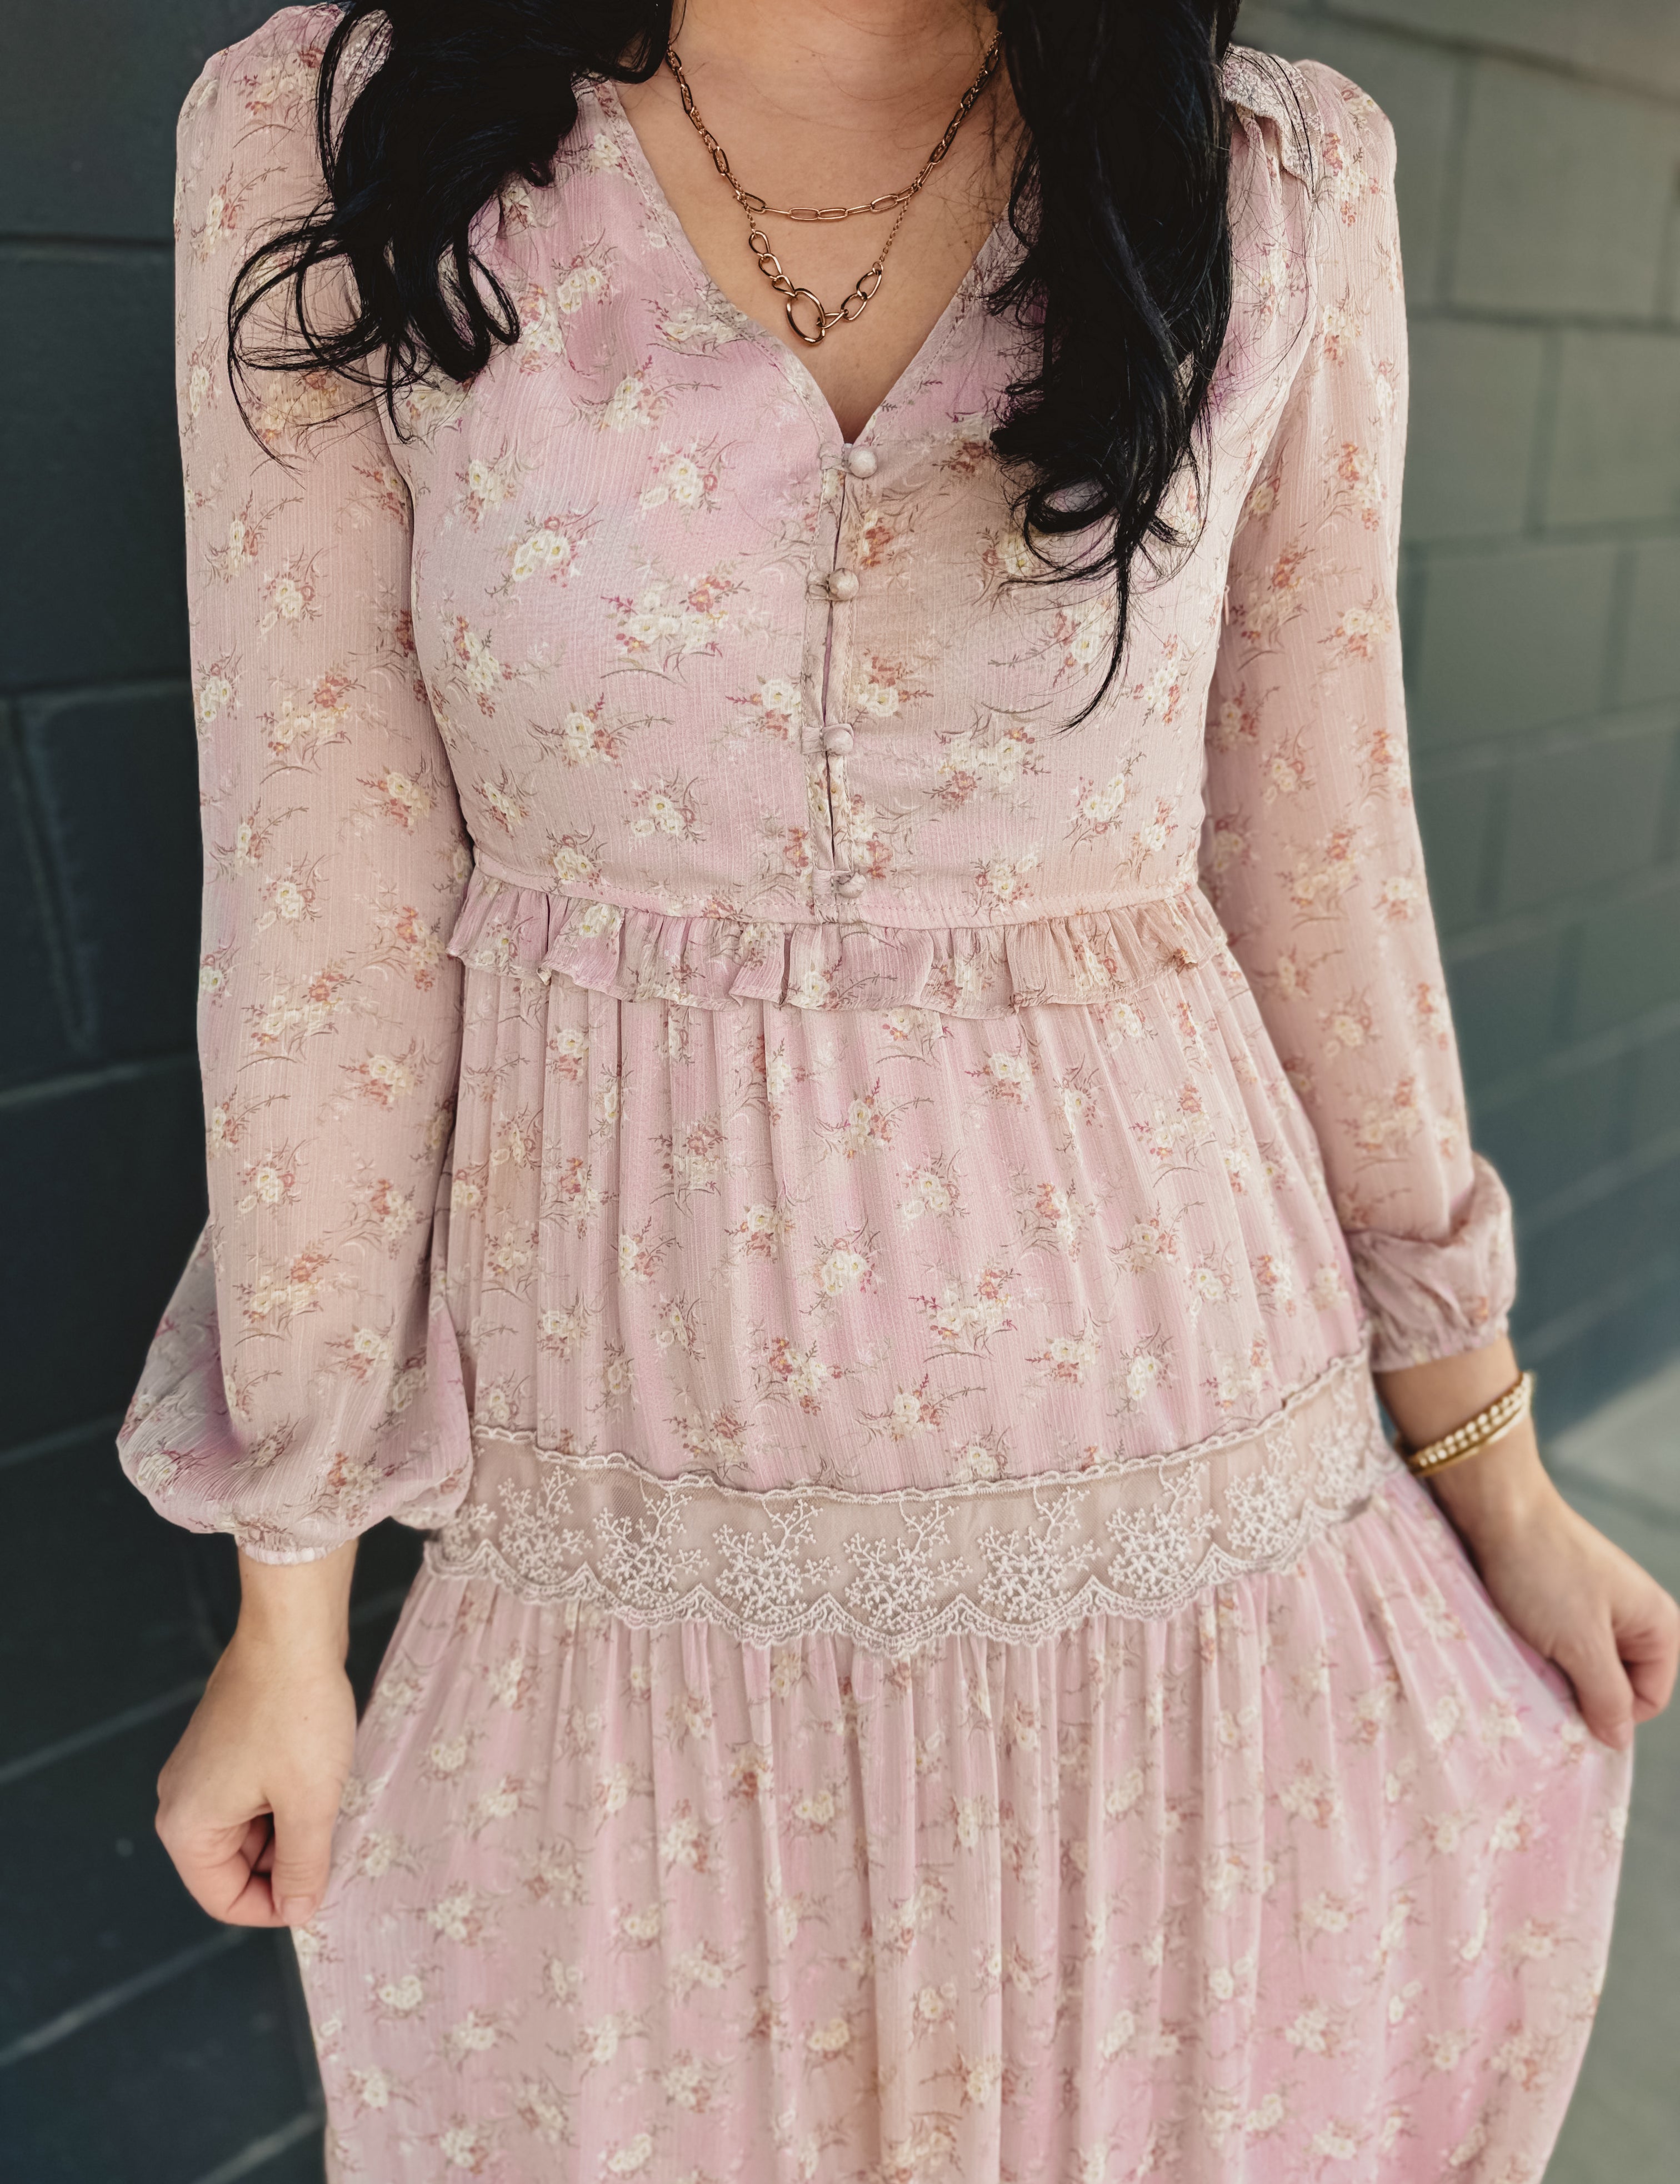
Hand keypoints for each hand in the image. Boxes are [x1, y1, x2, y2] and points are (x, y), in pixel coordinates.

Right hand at [156, 1544, 357, 1926]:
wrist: (291, 1633)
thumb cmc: (297, 1715)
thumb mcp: (310, 1804)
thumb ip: (303, 1868)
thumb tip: (300, 1912)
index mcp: (187, 1826)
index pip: (224, 1900)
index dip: (276, 1906)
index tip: (322, 1890)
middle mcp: (181, 1800)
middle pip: (235, 1866)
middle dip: (286, 1863)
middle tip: (333, 1838)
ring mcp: (200, 1770)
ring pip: (248, 1830)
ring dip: (289, 1828)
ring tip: (326, 1800)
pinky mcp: (223, 1746)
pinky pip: (252, 1796)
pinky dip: (284, 1799)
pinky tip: (317, 1778)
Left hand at [1378, 1340, 1678, 1751]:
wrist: (1496, 1506)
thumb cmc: (1543, 1571)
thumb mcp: (1581, 1644)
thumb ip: (1606, 1696)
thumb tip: (1617, 1740)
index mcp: (1658, 1624)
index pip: (1647, 1700)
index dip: (1610, 1711)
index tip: (1568, 1700)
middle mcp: (1632, 1614)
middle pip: (1614, 1683)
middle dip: (1580, 1690)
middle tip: (1543, 1677)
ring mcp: (1594, 1604)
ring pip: (1580, 1664)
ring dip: (1554, 1670)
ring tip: (1526, 1653)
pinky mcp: (1558, 1596)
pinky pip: (1557, 1641)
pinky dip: (1538, 1648)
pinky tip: (1515, 1639)